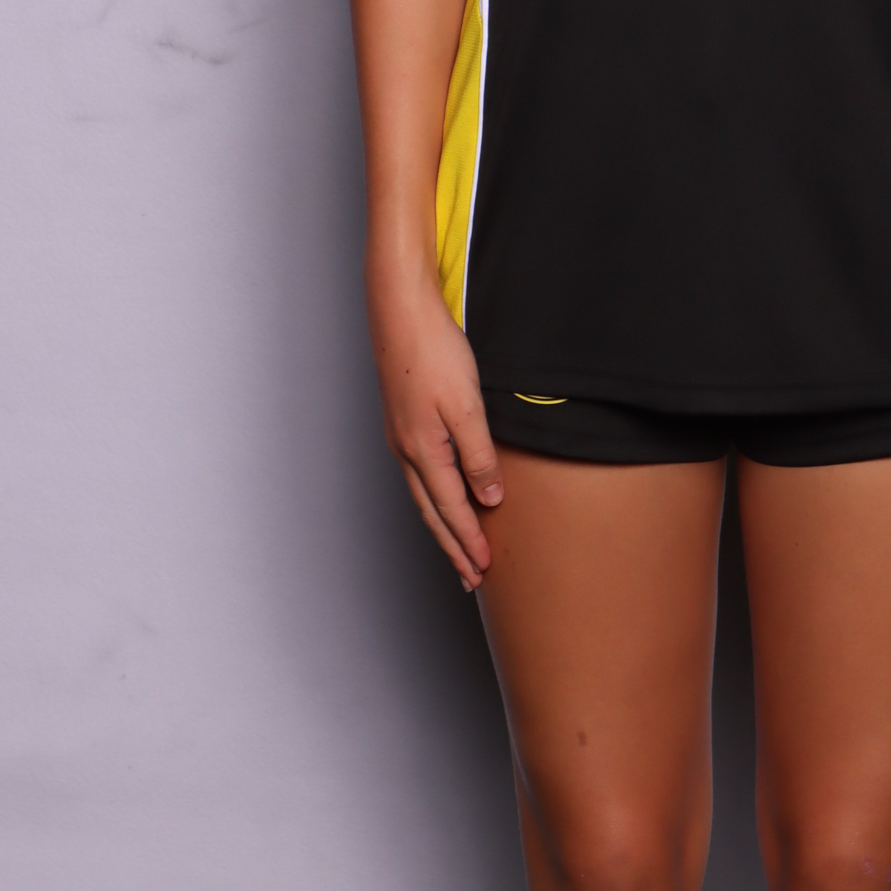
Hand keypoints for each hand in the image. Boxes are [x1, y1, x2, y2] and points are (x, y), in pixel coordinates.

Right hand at [368, 275, 504, 589]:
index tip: (484, 569)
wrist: (400, 312)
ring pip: (423, 495)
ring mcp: (401, 437)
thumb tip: (490, 496)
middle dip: (452, 547)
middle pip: (432, 512)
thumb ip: (478, 454)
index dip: (469, 541)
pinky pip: (420, 474)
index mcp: (423, 451)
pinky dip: (434, 498)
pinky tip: (443, 496)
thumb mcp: (466, 407)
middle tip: (468, 577)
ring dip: (442, 525)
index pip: (452, 509)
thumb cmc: (433, 353)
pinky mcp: (403, 422)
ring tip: (457, 548)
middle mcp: (407, 451)